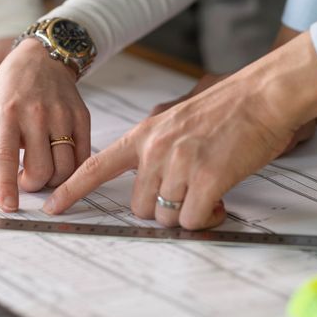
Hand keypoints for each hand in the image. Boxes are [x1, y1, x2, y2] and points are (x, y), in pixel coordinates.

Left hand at [0, 39, 90, 211]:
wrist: (42, 57)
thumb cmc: (7, 88)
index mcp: (7, 115)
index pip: (6, 157)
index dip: (7, 185)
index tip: (9, 206)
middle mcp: (36, 115)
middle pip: (40, 170)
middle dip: (32, 185)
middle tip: (25, 179)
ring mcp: (62, 116)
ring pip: (64, 168)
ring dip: (53, 181)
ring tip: (42, 171)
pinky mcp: (81, 117)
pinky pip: (81, 157)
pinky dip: (71, 170)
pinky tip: (59, 163)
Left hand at [43, 33, 316, 228]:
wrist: (263, 95)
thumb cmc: (226, 111)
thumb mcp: (177, 122)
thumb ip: (157, 151)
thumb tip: (154, 190)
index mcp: (144, 135)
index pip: (96, 166)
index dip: (72, 190)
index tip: (52, 207)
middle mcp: (155, 150)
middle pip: (140, 207)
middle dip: (163, 208)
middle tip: (189, 192)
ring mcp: (180, 164)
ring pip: (166, 217)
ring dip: (186, 213)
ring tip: (209, 191)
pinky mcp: (207, 178)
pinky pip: (192, 220)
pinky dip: (206, 218)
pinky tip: (220, 199)